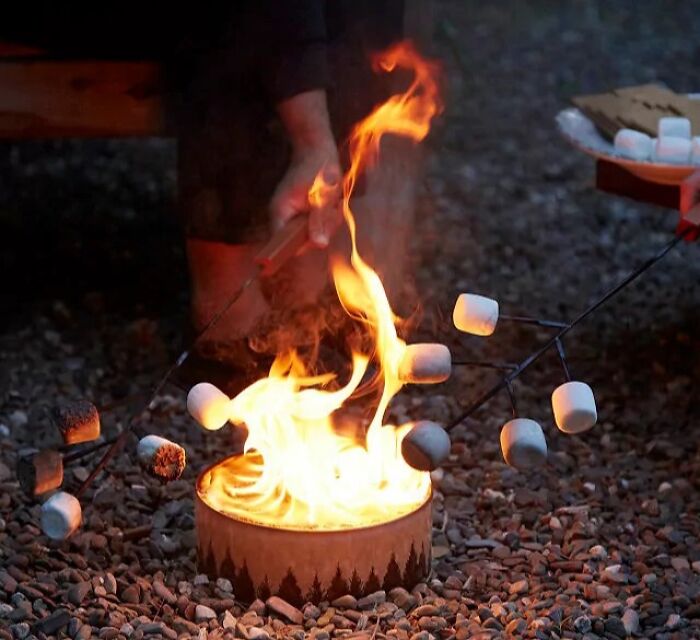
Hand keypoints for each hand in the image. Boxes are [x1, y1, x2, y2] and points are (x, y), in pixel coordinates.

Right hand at [271, 90, 341, 248]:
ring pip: (311, 233)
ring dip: (327, 223)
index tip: (317, 237)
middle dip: (321, 231)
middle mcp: (282, 216)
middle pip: (300, 241)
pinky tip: (333, 204)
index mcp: (280, 212)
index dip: (298, 247)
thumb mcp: (323, 196)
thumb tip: (319, 245)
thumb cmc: (318, 168)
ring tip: (335, 204)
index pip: (280, 243)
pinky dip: (327, 218)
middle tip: (333, 212)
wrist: (316, 147)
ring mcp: (292, 214)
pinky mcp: (302, 212)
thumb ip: (319, 221)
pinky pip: (315, 224)